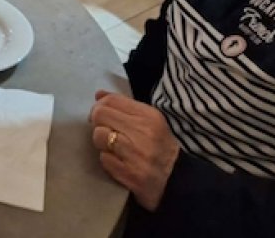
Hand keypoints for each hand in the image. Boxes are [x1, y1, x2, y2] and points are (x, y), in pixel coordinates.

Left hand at [89, 90, 180, 210]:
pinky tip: (119, 162)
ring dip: (101, 143)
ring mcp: (136, 155)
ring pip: (98, 136)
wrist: (176, 180)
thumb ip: (124, 106)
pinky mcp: (130, 174)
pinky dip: (107, 160)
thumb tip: (99, 94)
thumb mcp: (150, 121)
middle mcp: (144, 133)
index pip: (111, 101)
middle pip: (99, 116)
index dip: (99, 106)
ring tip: (113, 148)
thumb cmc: (160, 146)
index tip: (101, 116)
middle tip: (105, 132)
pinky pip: (103, 159)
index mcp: (150, 117)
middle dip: (98, 123)